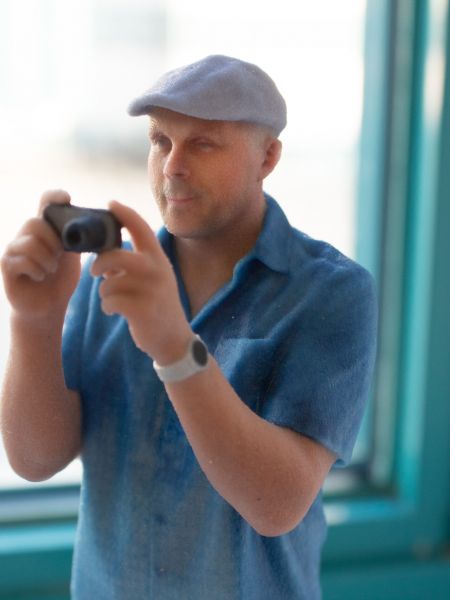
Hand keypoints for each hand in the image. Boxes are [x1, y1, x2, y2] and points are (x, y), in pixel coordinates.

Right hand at [1, 190, 80, 323]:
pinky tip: (40, 277)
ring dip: (47, 259)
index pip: (45, 203)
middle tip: (59, 256)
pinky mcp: (7, 266)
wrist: (48, 306)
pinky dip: (38, 270)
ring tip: (50, 270)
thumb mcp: (73, 256)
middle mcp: (25, 235)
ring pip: (30, 242)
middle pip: (35, 222)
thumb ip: (78, 239)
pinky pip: (23, 260)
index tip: (67, 199)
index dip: (54, 197)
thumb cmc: (60, 279)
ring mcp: (14, 250)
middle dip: (52, 240)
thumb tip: (96, 225)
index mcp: (44, 229)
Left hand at [90, 200, 192, 362]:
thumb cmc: (157, 304)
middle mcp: (156, 270)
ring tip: (110, 300)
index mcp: (158, 258)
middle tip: (94, 272)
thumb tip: (104, 251)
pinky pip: (110, 301)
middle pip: (116, 256)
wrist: (173, 339)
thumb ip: (133, 263)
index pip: (141, 227)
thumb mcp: (153, 278)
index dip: (124, 213)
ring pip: (109, 282)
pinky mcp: (142, 309)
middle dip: (100, 263)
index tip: (110, 204)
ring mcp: (150, 290)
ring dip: (104, 292)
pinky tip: (114, 311)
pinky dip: (107, 306)